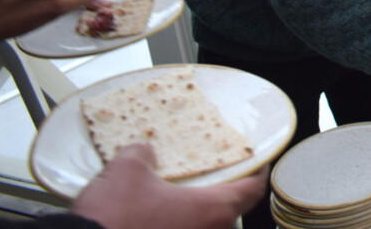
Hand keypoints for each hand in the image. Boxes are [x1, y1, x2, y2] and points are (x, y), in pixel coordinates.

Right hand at [70, 144, 268, 228]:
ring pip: (205, 225)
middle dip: (222, 191)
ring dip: (197, 210)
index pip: (253, 190)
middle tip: (213, 174)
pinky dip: (179, 223)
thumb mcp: (127, 171)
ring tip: (180, 193)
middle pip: (230, 210)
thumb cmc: (113, 220)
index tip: (257, 161)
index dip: (257, 172)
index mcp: (211, 210)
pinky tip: (158, 213)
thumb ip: (143, 154)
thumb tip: (144, 150)